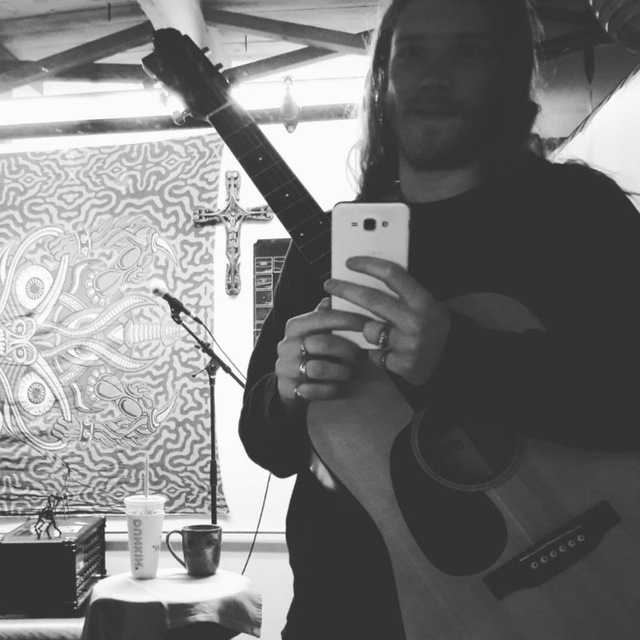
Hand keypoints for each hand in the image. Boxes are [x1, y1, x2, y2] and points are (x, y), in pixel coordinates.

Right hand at [276, 298, 366, 411]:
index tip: (368, 323)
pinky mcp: (288, 389)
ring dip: (340, 371)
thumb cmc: (310, 353)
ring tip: (350, 372)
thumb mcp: (315, 332)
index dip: (347, 320)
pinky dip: (329, 389)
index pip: (323, 318)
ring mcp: (285, 368)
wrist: (288, 383)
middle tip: (361, 354)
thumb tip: (332, 298)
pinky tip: (337, 386)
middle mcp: (286, 345)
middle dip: (347, 349)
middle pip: (323, 343)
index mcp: (295, 326)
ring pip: (319, 368)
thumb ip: (324, 316)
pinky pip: (313, 391)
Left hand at [324, 256, 450, 384]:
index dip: (368, 265)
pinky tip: (389, 352)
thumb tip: (367, 275)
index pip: (392, 275)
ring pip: (369, 330)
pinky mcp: (401, 365)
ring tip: (380, 332)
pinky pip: (373, 354)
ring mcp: (409, 345)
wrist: (452, 362)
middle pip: (371, 300)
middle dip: (345, 290)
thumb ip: (403, 293)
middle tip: (329, 285)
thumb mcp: (427, 305)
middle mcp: (416, 322)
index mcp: (424, 302)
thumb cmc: (433, 328)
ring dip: (367, 330)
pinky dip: (376, 352)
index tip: (350, 262)